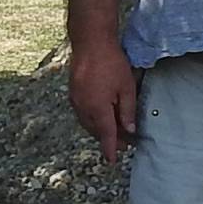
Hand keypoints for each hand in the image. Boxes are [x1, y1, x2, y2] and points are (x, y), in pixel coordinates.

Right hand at [70, 39, 138, 163]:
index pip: (106, 135)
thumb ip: (127, 111)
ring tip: (114, 129)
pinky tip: (101, 114)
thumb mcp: (127, 87)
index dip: (110, 149)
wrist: (90, 43)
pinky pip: (82, 113)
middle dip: (109, 138)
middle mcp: (84, 108)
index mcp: (98, 109)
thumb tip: (129, 129)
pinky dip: (92, 118)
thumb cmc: (111, 63)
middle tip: (124, 142)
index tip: (112, 161)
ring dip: (100, 129)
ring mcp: (76, 101)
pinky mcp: (72, 93)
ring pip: (87, 123)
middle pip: (96, 131)